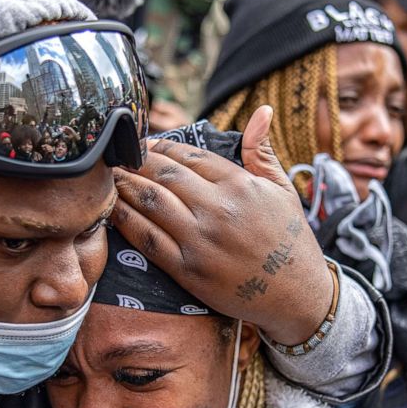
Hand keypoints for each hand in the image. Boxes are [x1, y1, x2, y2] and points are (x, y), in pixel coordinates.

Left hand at [113, 105, 333, 344]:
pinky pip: (147, 239)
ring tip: (109, 175)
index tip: (145, 143)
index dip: (162, 147)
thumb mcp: (282, 190)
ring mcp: (200, 241)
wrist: (297, 296)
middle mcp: (217, 210)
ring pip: (150, 202)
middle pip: (163, 175)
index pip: (189, 157)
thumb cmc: (290, 241)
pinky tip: (113, 209)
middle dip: (136, 161)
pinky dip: (125, 220)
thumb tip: (261, 112)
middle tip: (118, 154)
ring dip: (124, 185)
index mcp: (239, 186)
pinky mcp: (187, 270)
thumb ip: (262, 152)